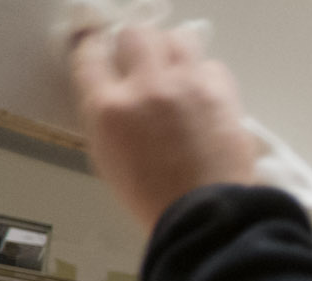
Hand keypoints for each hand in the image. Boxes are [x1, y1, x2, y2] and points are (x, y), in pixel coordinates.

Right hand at [69, 23, 256, 228]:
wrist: (205, 215)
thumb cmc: (152, 197)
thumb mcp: (107, 156)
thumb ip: (106, 114)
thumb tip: (113, 88)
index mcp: (108, 108)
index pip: (89, 54)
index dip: (95, 48)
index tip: (103, 50)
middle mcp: (145, 88)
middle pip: (136, 34)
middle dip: (138, 46)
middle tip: (144, 62)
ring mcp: (186, 87)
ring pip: (178, 38)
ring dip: (174, 51)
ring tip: (177, 72)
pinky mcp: (221, 93)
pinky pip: (211, 65)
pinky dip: (206, 76)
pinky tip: (204, 95)